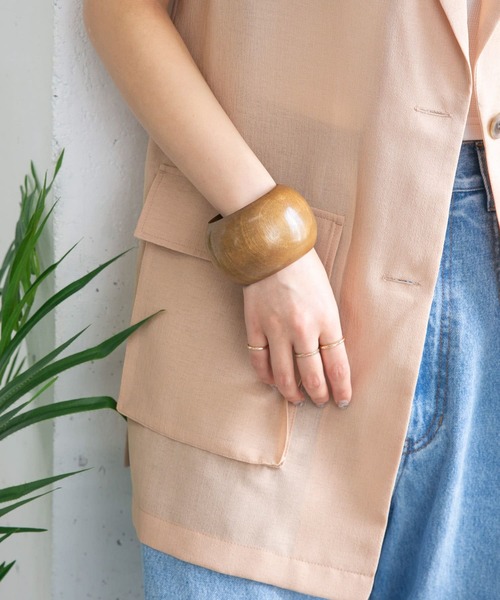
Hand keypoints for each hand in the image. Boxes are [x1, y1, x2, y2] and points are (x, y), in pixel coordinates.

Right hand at [243, 249, 351, 407]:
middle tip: (321, 402)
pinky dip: (265, 376)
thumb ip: (329, 329)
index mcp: (327, 320)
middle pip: (312, 376)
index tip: (342, 401)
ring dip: (292, 393)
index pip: (338, 366)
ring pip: (284, 375)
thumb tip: (328, 359)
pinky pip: (259, 360)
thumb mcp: (328, 298)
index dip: (341, 389)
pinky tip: (272, 382)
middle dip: (319, 395)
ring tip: (297, 399)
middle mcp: (302, 328)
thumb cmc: (306, 271)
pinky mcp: (254, 325)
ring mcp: (276, 328)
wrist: (273, 248)